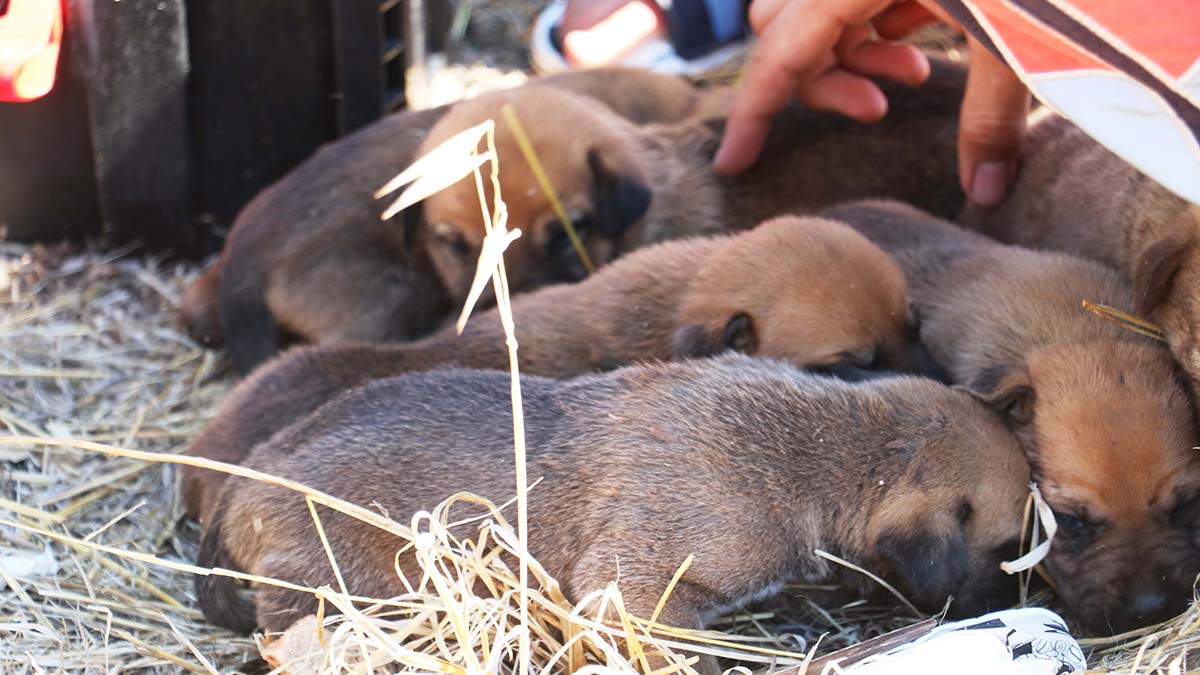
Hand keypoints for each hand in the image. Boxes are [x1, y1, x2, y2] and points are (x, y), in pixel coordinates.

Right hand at [714, 0, 1030, 206]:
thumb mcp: (1017, 39)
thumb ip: (996, 115)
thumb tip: (987, 191)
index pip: (778, 57)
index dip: (752, 115)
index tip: (732, 164)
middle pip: (784, 31)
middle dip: (816, 79)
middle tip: (877, 109)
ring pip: (817, 13)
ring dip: (851, 56)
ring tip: (912, 78)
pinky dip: (872, 28)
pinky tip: (920, 44)